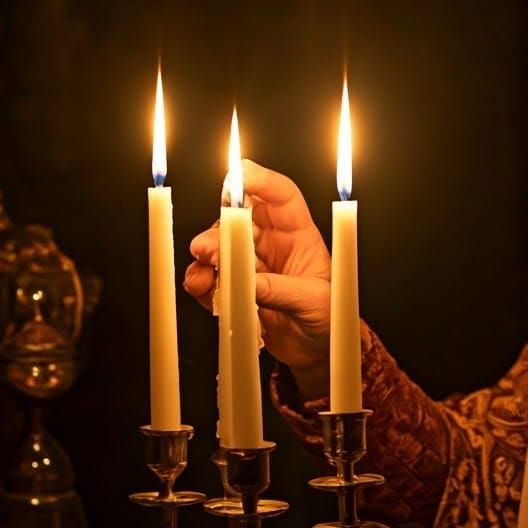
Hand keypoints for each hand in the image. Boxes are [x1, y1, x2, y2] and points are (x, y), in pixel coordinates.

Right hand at [184, 160, 330, 397]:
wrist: (316, 352)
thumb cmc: (327, 318)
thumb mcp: (312, 301)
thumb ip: (279, 290)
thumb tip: (248, 283)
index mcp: (299, 235)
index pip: (281, 196)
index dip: (260, 180)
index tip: (237, 175)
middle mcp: (271, 244)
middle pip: (240, 219)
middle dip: (221, 227)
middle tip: (207, 247)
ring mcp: (250, 265)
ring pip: (219, 247)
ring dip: (206, 256)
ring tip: (204, 275)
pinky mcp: (234, 288)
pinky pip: (210, 277)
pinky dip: (200, 281)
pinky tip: (201, 288)